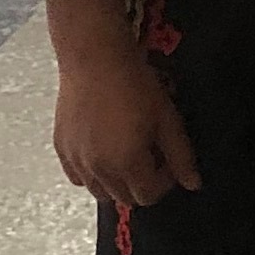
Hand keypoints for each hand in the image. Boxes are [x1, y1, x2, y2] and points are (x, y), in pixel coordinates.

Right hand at [47, 0, 200, 208]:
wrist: (95, 57)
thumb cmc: (136, 85)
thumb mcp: (167, 119)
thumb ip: (181, 156)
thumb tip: (193, 184)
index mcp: (127, 164)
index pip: (148, 196)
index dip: (165, 182)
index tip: (169, 160)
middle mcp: (98, 170)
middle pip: (124, 198)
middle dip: (142, 183)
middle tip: (150, 155)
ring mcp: (75, 160)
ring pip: (99, 192)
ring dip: (117, 182)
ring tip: (126, 153)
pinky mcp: (61, 147)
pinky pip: (77, 177)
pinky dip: (91, 173)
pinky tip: (103, 151)